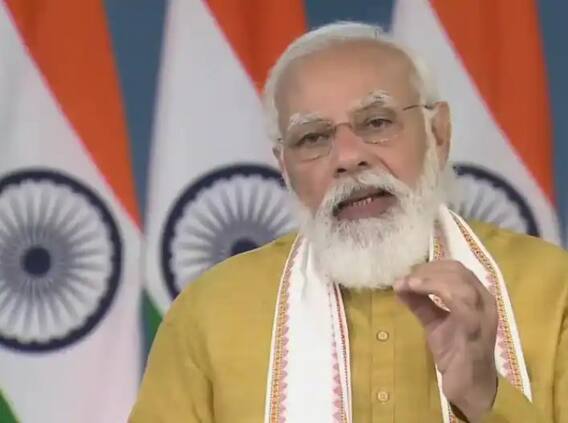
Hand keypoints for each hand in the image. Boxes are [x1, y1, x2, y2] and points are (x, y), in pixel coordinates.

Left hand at [394, 260, 498, 421]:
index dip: (431, 266)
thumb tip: (400, 284)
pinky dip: (437, 290)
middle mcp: (485, 300)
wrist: (470, 387)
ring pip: (460, 282)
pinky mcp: (475, 328)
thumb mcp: (434, 323)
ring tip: (409, 283)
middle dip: (428, 270)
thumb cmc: (456, 354)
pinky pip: (460, 301)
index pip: (456, 269)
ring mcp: (482, 314)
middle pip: (458, 270)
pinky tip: (417, 290)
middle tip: (406, 278)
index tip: (408, 273)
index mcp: (477, 296)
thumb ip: (421, 303)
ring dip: (430, 278)